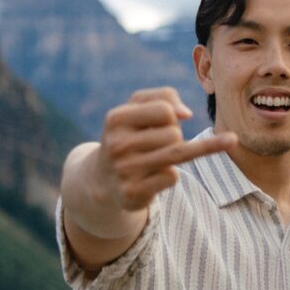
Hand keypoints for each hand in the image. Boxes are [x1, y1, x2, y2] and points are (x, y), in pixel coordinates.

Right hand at [97, 87, 236, 210]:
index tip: (158, 126)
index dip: (170, 118)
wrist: (103, 179)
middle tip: (155, 146)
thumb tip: (186, 114)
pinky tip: (151, 177)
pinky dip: (169, 176)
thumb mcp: (139, 108)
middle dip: (174, 138)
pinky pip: (171, 177)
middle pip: (174, 134)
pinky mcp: (132, 192)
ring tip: (157, 158)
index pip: (166, 111)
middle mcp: (117, 144)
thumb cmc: (129, 136)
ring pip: (177, 154)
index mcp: (116, 118)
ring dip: (175, 155)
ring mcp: (124, 169)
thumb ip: (166, 97)